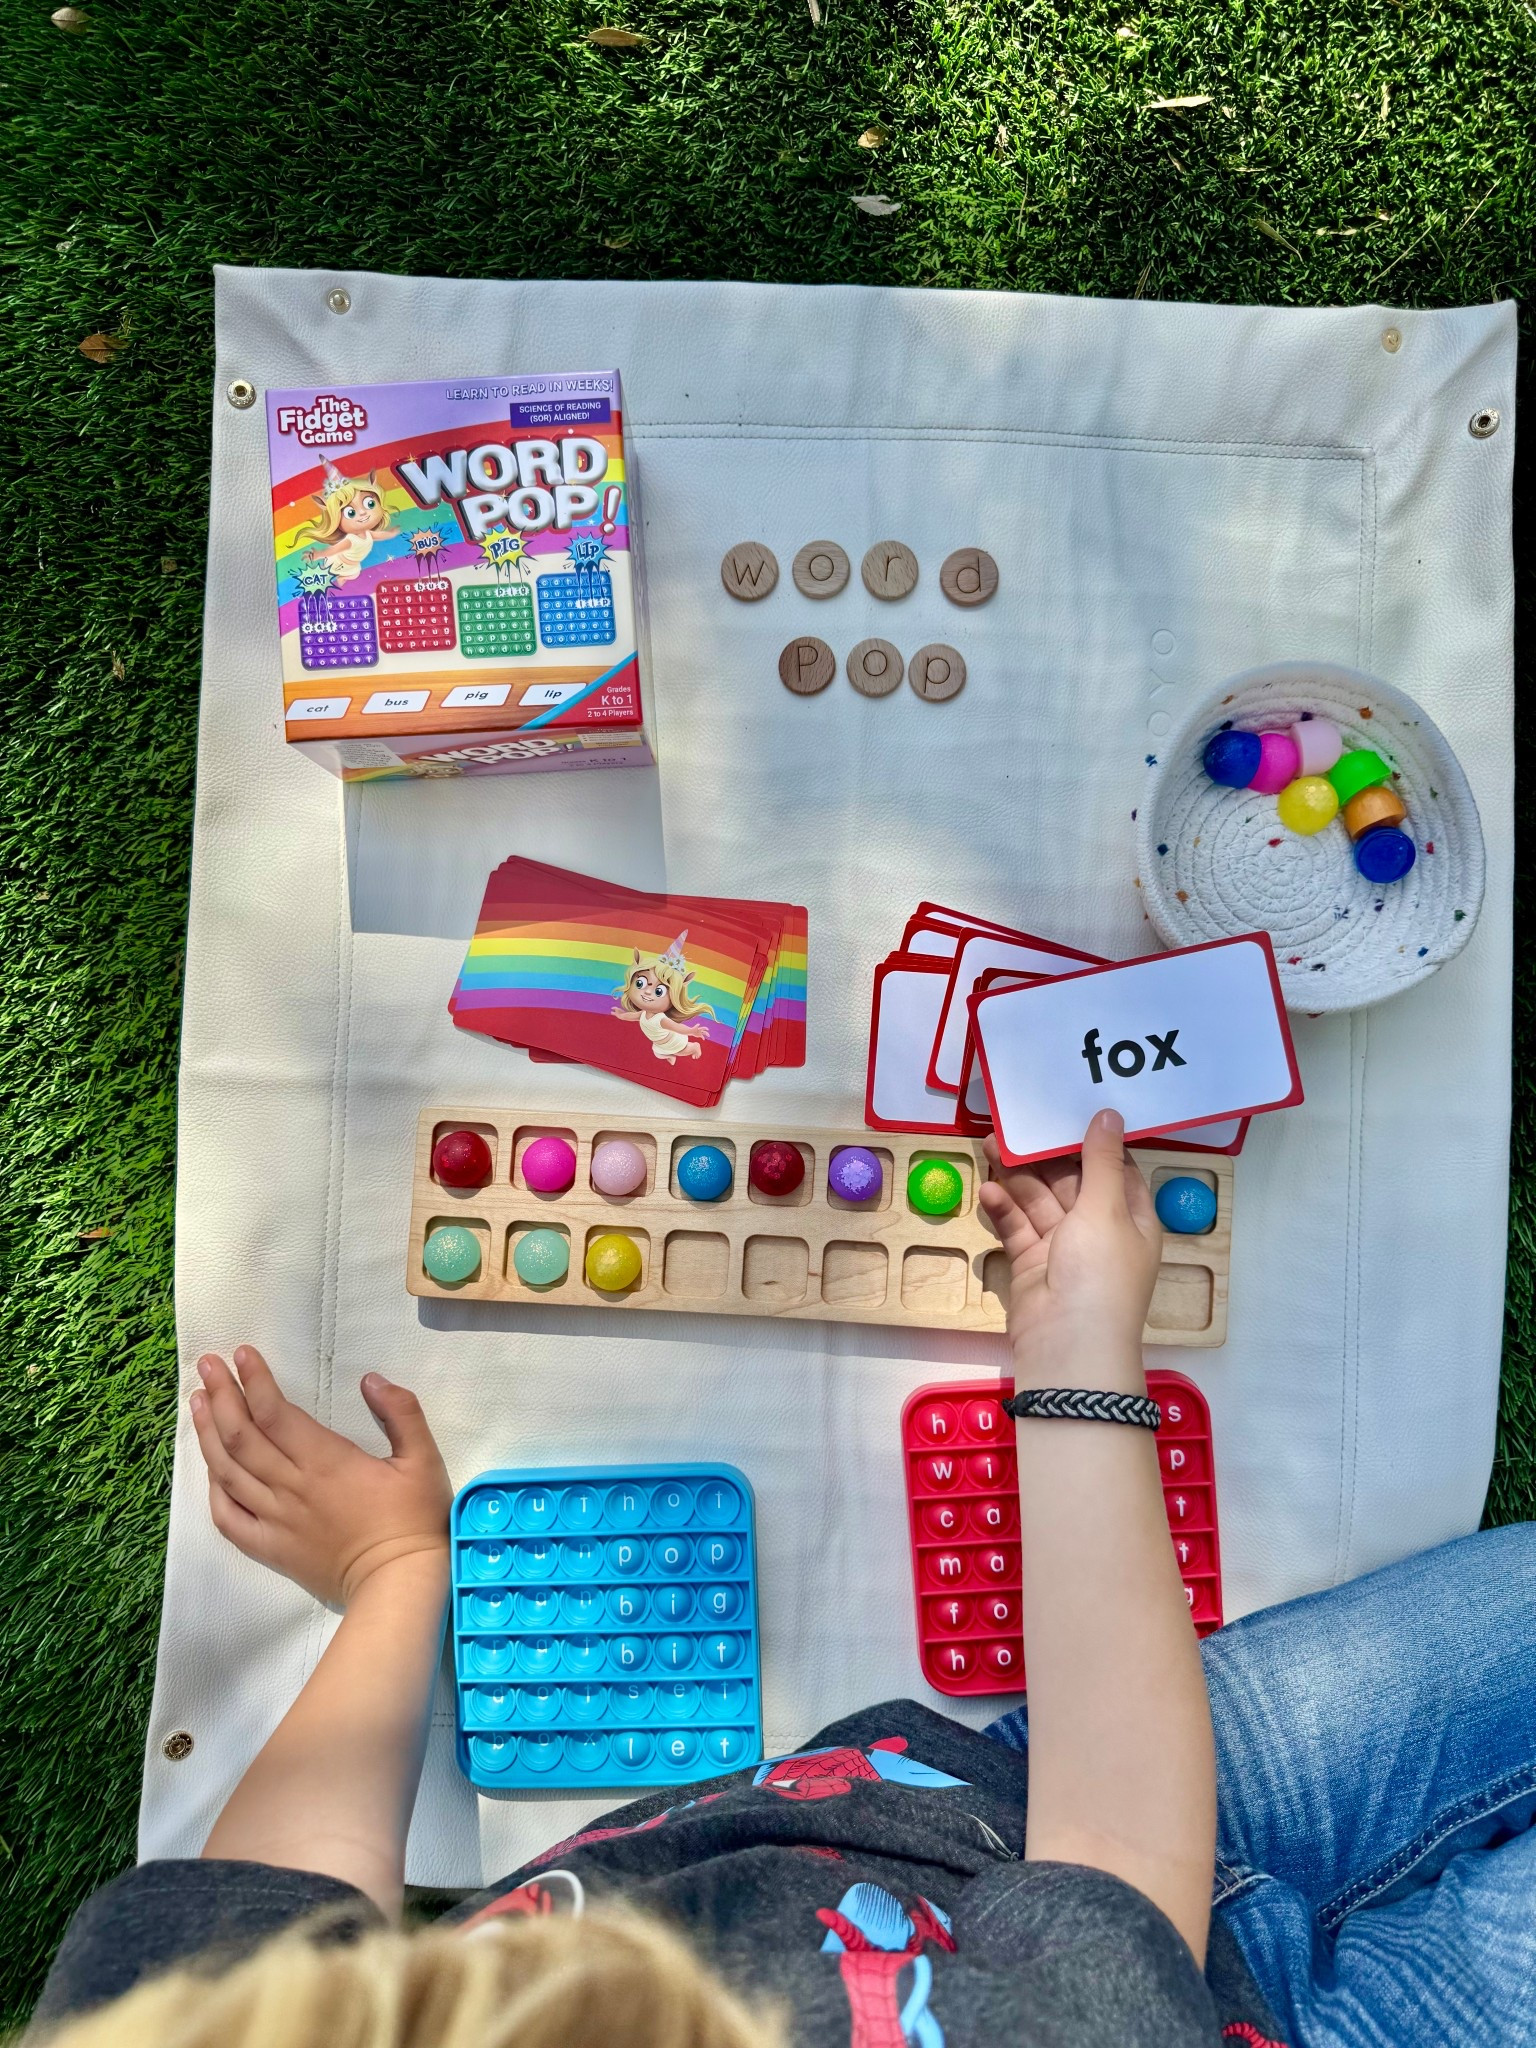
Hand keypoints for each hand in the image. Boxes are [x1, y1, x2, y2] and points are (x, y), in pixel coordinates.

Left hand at [190, 1346, 451, 1604]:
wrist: (399, 1584)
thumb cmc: (414, 1520)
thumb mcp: (423, 1460)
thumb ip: (401, 1413)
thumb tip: (371, 1380)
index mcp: (325, 1462)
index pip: (276, 1412)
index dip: (255, 1381)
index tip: (241, 1353)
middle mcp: (290, 1487)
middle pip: (242, 1436)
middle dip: (221, 1396)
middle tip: (207, 1367)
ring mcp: (274, 1520)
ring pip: (228, 1472)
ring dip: (209, 1434)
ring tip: (198, 1402)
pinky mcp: (270, 1548)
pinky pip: (228, 1517)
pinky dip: (214, 1489)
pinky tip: (211, 1468)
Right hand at [979, 1109, 1161, 1386]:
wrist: (1068, 1346)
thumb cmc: (1100, 1273)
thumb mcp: (1106, 1209)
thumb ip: (1101, 1160)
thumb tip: (1110, 1113)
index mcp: (1131, 1218)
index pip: (1114, 1168)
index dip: (1091, 1140)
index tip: (1065, 1108)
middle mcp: (1099, 1230)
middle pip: (1071, 1181)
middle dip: (1043, 1155)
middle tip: (1013, 1123)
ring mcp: (1063, 1248)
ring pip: (1039, 1202)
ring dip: (1016, 1176)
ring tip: (988, 1144)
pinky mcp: (1031, 1264)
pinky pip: (1018, 1228)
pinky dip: (1004, 1209)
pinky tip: (987, 1190)